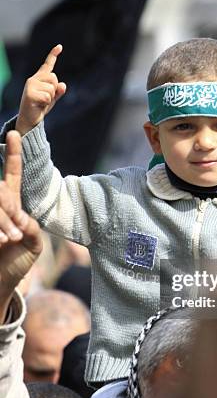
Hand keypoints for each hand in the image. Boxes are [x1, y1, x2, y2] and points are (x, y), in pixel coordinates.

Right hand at [0, 131, 41, 321]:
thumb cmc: (17, 264)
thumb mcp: (32, 246)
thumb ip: (31, 230)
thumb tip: (19, 218)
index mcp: (12, 204)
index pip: (12, 174)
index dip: (13, 155)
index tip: (14, 133)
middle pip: (1, 192)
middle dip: (7, 214)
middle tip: (12, 236)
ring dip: (2, 225)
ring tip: (7, 242)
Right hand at [16, 44, 65, 135]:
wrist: (30, 120)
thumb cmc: (40, 107)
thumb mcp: (52, 98)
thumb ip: (58, 91)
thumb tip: (63, 85)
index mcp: (39, 78)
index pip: (47, 65)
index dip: (53, 55)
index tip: (60, 46)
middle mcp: (33, 79)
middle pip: (54, 78)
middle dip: (54, 90)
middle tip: (45, 98)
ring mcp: (30, 85)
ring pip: (52, 88)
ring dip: (50, 98)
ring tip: (41, 102)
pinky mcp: (29, 94)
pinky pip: (48, 97)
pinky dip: (47, 103)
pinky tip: (39, 105)